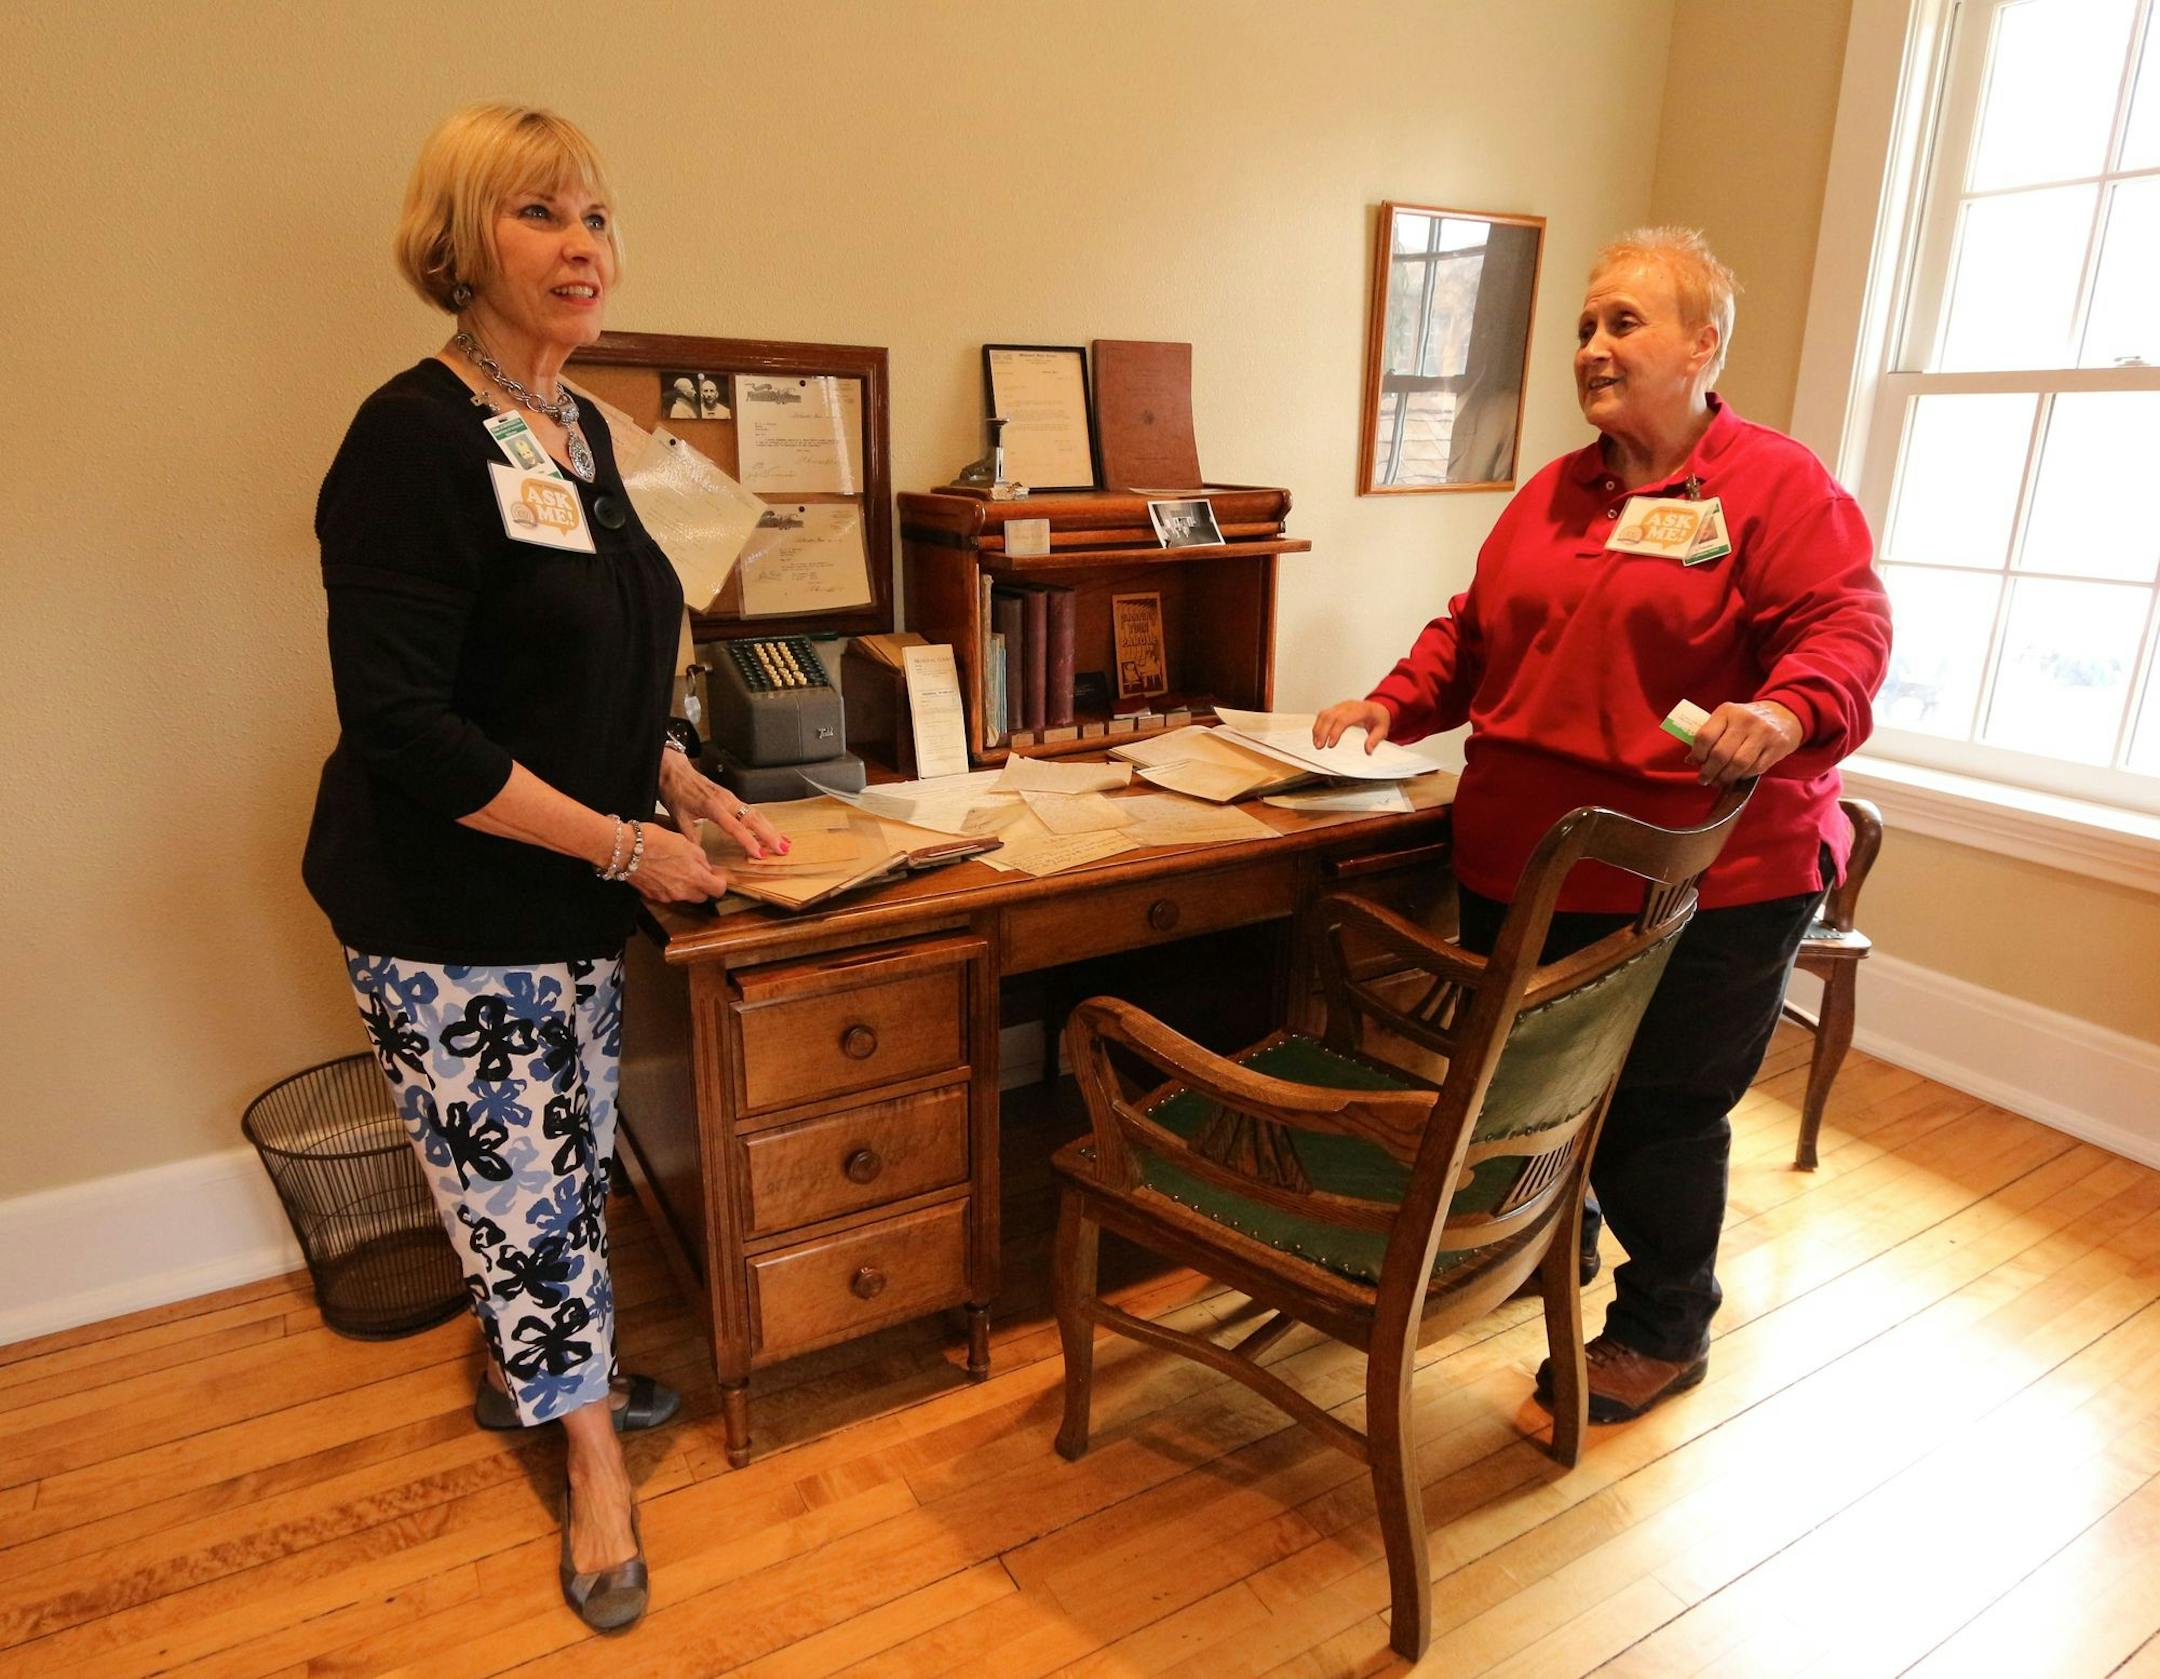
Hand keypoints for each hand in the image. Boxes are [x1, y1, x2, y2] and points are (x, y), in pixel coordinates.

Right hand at [624, 821, 733, 904]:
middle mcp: (682, 892)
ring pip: (684, 896)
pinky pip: (667, 895)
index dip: (720, 882)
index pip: (718, 890)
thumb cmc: (655, 841)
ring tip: (676, 869)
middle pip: (702, 896)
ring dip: (685, 886)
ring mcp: (667, 896)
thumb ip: (700, 858)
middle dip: (703, 886)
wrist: (625, 849)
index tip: (717, 875)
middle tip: (697, 872)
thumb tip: (707, 868)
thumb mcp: (685, 843)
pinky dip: (669, 887)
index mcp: (694, 878)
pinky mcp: (652, 896)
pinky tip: (662, 872)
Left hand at [656, 750, 790, 858]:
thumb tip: (698, 857)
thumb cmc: (676, 792)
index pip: (734, 826)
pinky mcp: (733, 798)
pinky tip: (772, 831)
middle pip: (753, 819)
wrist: (675, 772)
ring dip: (772, 829)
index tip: (759, 854)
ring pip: (757, 814)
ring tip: (784, 844)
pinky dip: (765, 822)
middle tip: (782, 850)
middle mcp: (726, 801)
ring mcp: (731, 798)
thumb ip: (690, 837)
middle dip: (770, 835)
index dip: (748, 841)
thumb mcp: (679, 817)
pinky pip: (753, 810)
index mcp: (712, 806)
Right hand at [1313, 699, 1391, 752]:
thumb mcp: (1382, 729)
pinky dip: (1318, 725)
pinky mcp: (1336, 708)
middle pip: (1330, 716)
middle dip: (1322, 732)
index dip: (1335, 731)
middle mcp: (1348, 706)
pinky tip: (1317, 735)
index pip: (1343, 719)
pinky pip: (1323, 714)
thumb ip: (1375, 739)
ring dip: (1318, 729)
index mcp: (1360, 710)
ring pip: (1324, 714)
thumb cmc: (1378, 718)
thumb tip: (1368, 750)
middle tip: (1320, 746)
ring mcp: (1341, 706)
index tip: (1331, 744)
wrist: (1377, 708)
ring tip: (1316, 743)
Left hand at [1690, 700, 1801, 785]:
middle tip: (1704, 779)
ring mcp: (1763, 733)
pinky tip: (1737, 776)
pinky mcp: (1777, 746)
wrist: (1784, 714)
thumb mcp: (1727, 719)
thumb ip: (1709, 735)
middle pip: (1720, 753)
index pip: (1705, 736)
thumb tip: (1690, 760)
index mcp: (1727, 711)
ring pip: (1738, 764)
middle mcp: (1745, 720)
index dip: (1697, 754)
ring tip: (1718, 781)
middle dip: (1709, 771)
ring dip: (1725, 777)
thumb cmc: (1747, 720)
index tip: (1695, 763)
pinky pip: (1755, 768)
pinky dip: (1742, 776)